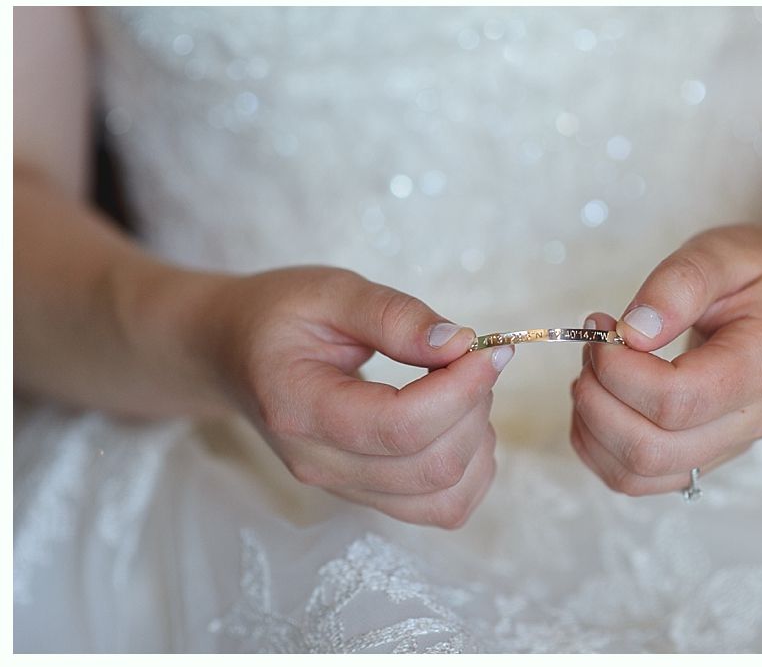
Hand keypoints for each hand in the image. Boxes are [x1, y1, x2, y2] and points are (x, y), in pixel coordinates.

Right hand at [204, 266, 513, 527]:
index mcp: (300, 408)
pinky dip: (472, 470)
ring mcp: (343, 487)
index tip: (488, 350)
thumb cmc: (278, 316)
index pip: (399, 426)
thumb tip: (460, 344)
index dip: (460, 390)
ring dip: (477, 441)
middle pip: (430, 466)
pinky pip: (441, 509)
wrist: (234, 352)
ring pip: (444, 498)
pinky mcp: (367, 494)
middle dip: (474, 408)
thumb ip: (395, 315)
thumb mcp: (330, 291)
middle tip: (472, 359)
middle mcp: (319, 463)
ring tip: (462, 389)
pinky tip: (460, 422)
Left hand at [570, 224, 761, 495]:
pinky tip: (597, 399)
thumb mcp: (724, 252)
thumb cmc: (761, 275)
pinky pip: (634, 478)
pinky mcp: (699, 457)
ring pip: (637, 473)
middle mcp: (750, 423)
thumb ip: (680, 284)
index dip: (620, 370)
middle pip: (652, 448)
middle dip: (598, 398)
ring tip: (593, 371)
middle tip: (594, 347)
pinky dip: (597, 446)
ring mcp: (726, 448)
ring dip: (592, 425)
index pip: (676, 400)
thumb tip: (632, 333)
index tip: (603, 328)